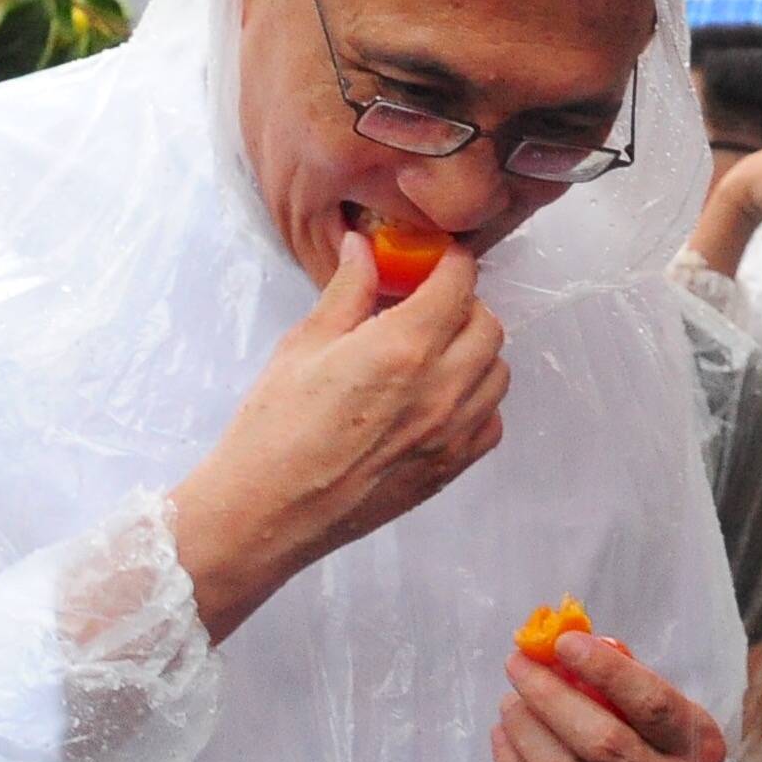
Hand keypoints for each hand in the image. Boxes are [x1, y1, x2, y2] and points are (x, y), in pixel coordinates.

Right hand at [167, 232, 508, 640]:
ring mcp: (450, 434)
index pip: (460, 283)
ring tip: (434, 351)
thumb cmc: (273, 431)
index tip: (437, 260)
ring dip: (474, 351)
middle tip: (427, 306)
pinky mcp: (449, 469)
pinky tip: (438, 398)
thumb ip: (348, 291)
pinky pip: (490, 422)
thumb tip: (363, 249)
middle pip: (488, 325)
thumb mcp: (303, 344)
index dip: (452, 263)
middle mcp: (439, 389)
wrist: (264, 512)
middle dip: (463, 304)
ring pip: (497, 372)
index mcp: (402, 348)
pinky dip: (476, 402)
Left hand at [492, 630, 728, 761]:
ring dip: (523, 729)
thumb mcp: (657, 709)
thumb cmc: (652, 745)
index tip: (563, 642)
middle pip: (601, 742)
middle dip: (549, 695)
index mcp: (698, 747)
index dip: (605, 669)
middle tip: (518, 665)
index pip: (651, 704)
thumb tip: (557, 642)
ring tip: (509, 702)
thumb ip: (620, 677)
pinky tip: (503, 736)